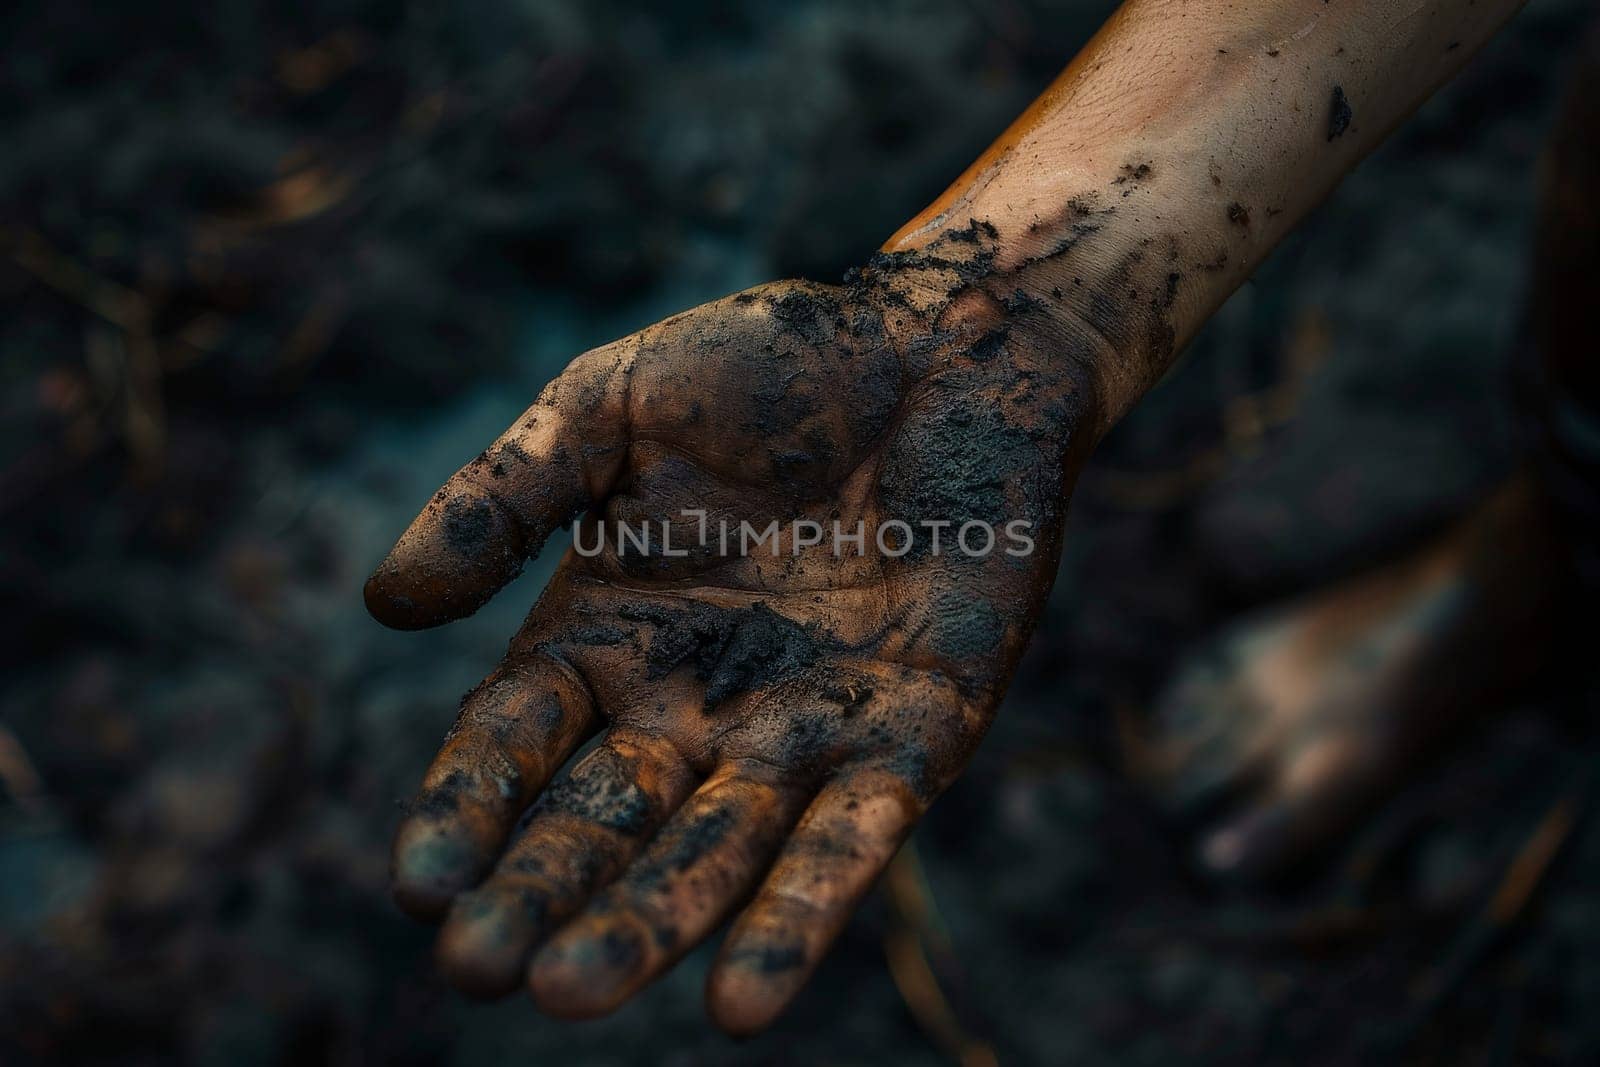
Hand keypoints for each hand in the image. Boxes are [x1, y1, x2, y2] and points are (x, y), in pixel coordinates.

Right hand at [366, 241, 1095, 1033]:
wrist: (943, 345)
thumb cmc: (771, 366)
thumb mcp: (611, 407)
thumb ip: (506, 495)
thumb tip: (384, 603)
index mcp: (608, 634)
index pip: (514, 745)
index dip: (465, 811)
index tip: (418, 885)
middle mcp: (695, 702)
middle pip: (604, 819)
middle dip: (543, 894)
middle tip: (479, 973)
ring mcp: (801, 725)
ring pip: (717, 846)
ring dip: (654, 924)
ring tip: (576, 992)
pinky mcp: (913, 731)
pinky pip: (853, 832)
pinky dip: (804, 909)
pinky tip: (745, 1002)